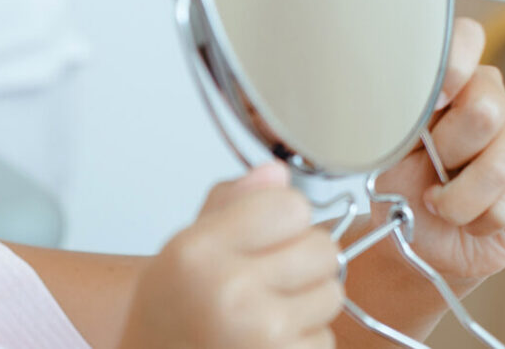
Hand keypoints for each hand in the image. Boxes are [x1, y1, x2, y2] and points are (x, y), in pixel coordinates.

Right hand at [122, 164, 344, 348]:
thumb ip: (231, 203)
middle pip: (323, 249)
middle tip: (269, 276)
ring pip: (332, 294)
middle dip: (303, 260)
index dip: (283, 218)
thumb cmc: (172, 309)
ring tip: (265, 311)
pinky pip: (326, 337)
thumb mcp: (185, 246)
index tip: (263, 234)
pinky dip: (304, 339)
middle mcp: (230, 291)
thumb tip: (277, 173)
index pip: (292, 206)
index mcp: (199, 251)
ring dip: (308, 302)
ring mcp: (262, 334)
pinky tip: (268, 340)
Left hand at [373, 17, 504, 279]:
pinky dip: (478, 220)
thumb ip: (399, 120)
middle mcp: (488, 96)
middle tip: (430, 169)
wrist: (421, 240)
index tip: (435, 101)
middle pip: (485, 110)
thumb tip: (407, 103)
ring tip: (441, 203)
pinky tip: (470, 217)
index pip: (466, 39)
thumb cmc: (401, 189)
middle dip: (447, 154)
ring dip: (456, 201)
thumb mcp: (385, 152)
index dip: (455, 66)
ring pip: (497, 165)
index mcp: (447, 81)